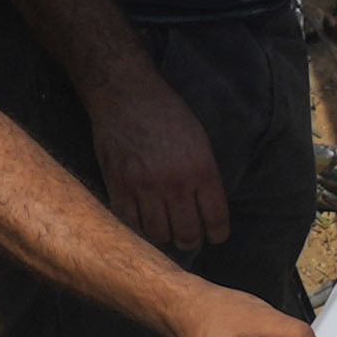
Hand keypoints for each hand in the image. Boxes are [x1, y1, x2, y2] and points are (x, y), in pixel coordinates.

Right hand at [81, 58, 229, 254]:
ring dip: (164, 236)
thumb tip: (207, 210)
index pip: (216, 220)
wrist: (126, 95)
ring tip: (165, 230)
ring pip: (159, 235)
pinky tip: (143, 222)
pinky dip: (138, 228)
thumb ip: (205, 176)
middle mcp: (175, 184)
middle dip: (191, 240)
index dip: (217, 234)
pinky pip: (131, 224)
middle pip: (187, 235)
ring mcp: (145, 188)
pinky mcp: (119, 188)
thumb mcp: (200, 141)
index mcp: (202, 171)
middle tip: (188, 237)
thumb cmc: (167, 114)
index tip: (214, 235)